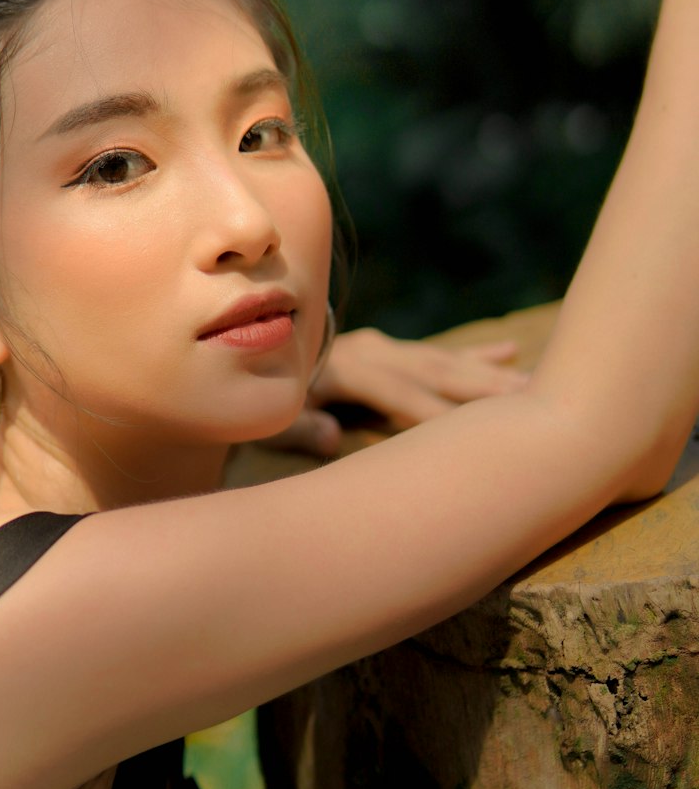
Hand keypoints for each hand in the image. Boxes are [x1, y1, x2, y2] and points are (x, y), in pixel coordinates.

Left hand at [266, 327, 528, 456]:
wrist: (253, 353)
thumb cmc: (263, 399)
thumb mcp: (273, 418)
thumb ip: (301, 428)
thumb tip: (333, 439)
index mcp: (346, 370)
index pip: (403, 397)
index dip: (439, 416)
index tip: (480, 435)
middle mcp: (372, 353)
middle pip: (437, 373)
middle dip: (485, 389)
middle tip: (535, 400)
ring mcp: (384, 349)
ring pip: (447, 362)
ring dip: (492, 374)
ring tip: (535, 381)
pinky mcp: (389, 350)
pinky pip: (439, 353)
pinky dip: (475, 355)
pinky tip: (511, 351)